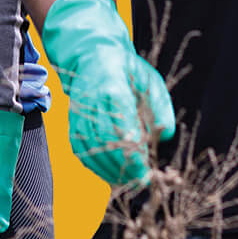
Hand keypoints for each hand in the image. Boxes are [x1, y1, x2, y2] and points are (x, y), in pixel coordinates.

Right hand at [36, 0, 175, 186]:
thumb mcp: (152, 81)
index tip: (147, 169)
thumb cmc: (127, 71)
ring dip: (110, 170)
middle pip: (105, 142)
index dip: (133, 152)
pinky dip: (96, 166)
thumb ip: (161, 108)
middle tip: (142, 180)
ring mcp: (79, 115)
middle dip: (124, 166)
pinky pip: (81, 151)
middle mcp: (91, 103)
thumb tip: (165, 137)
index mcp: (112, 88)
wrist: (93, 57)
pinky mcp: (72, 125)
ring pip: (91, 150)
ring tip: (130, 181)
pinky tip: (112, 174)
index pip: (121, 126)